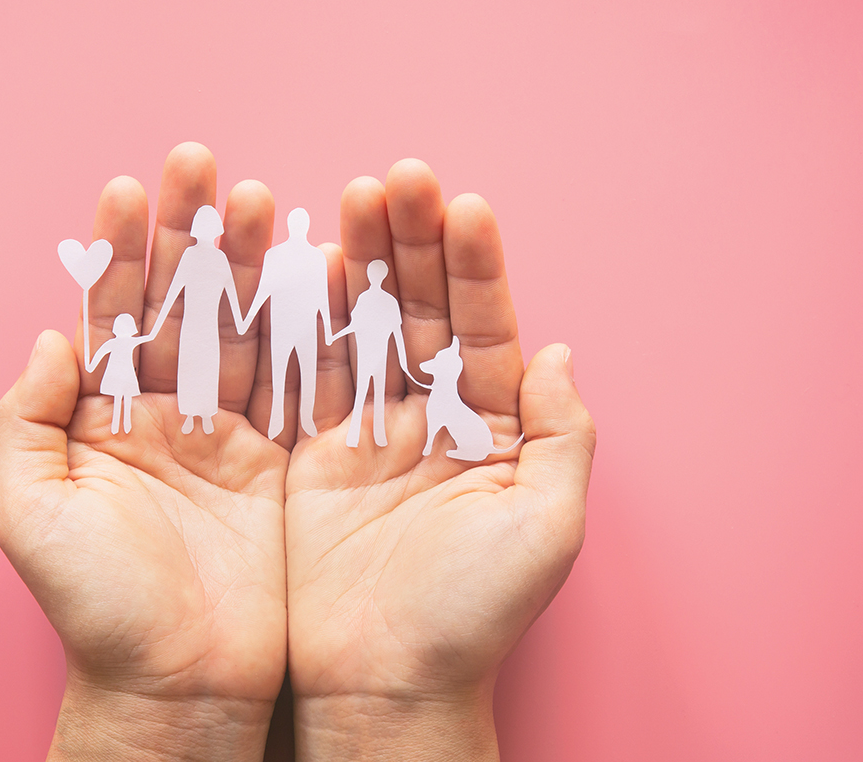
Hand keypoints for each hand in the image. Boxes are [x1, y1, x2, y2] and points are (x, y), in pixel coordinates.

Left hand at [0, 144, 291, 761]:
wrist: (182, 683)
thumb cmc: (99, 610)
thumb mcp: (31, 515)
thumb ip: (26, 421)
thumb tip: (46, 338)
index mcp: (101, 420)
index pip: (109, 315)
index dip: (119, 251)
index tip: (131, 186)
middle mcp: (163, 414)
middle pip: (178, 304)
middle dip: (188, 235)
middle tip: (201, 164)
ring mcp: (225, 432)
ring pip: (240, 328)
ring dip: (248, 264)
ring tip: (260, 197)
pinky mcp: (281, 459)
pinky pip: (296, 380)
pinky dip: (304, 327)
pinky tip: (312, 270)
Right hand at [284, 160, 595, 759]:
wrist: (382, 683)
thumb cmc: (471, 617)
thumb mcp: (544, 528)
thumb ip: (562, 437)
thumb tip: (559, 354)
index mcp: (491, 427)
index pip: (485, 326)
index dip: (476, 266)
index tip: (463, 205)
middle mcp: (429, 416)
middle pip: (418, 309)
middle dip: (411, 243)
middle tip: (398, 178)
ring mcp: (365, 428)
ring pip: (360, 326)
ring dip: (356, 263)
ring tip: (350, 198)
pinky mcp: (307, 450)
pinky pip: (304, 371)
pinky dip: (301, 319)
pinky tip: (300, 264)